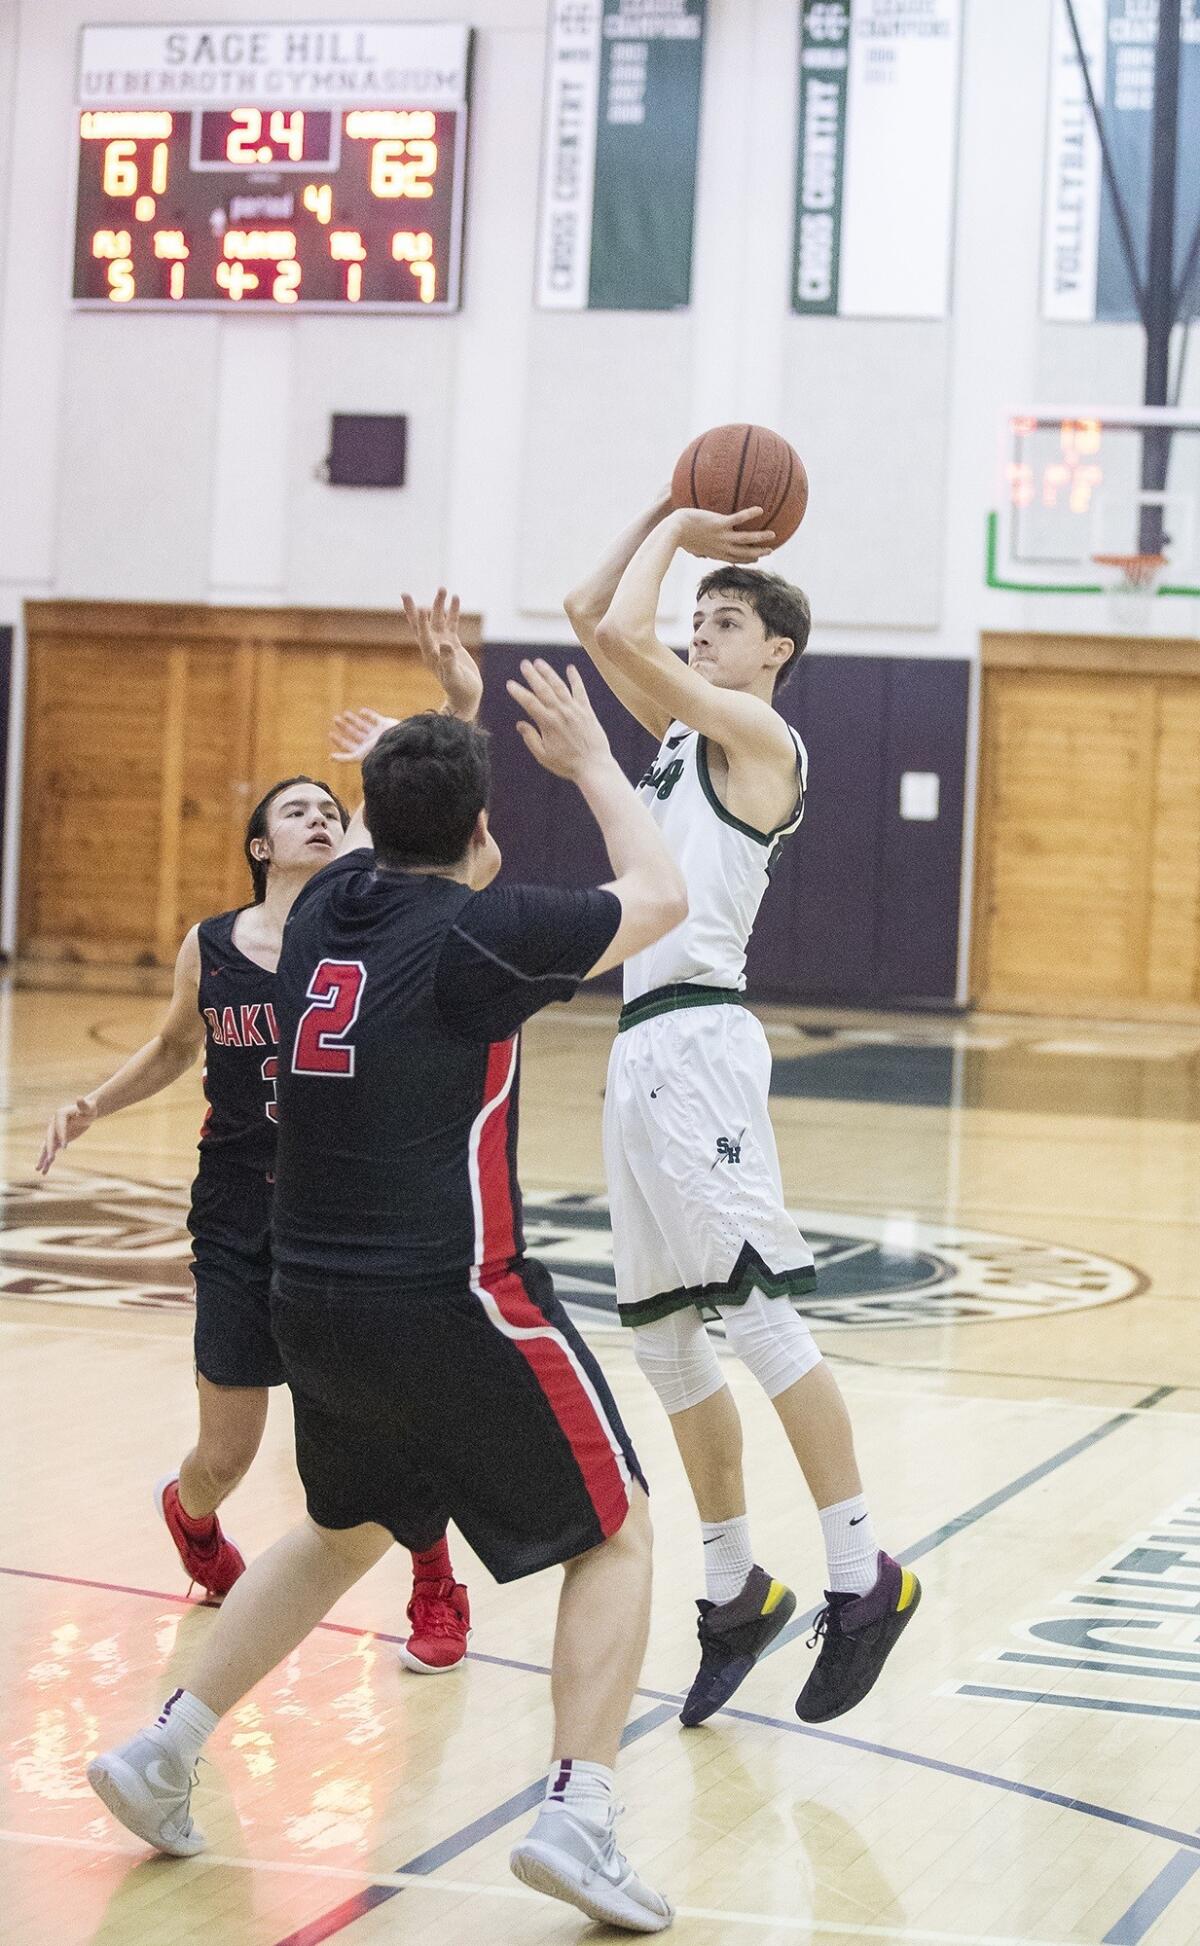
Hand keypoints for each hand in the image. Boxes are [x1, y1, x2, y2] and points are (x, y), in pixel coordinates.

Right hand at [37, 1096, 96, 1174]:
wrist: (86, 1113)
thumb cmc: (89, 1109)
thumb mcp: (88, 1107)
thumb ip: (83, 1104)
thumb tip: (79, 1098)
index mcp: (59, 1115)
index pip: (59, 1127)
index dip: (62, 1136)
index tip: (65, 1147)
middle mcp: (53, 1124)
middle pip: (50, 1138)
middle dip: (50, 1149)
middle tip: (52, 1159)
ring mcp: (54, 1133)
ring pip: (47, 1147)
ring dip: (43, 1158)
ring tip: (38, 1169)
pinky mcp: (57, 1141)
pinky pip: (51, 1151)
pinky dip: (47, 1161)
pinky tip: (44, 1171)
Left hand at [330, 706, 398, 762]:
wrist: (397, 743)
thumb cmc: (378, 752)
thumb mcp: (358, 756)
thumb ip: (344, 758)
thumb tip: (329, 758)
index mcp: (364, 751)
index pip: (349, 746)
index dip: (339, 740)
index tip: (331, 733)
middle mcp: (370, 742)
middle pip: (354, 734)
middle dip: (345, 727)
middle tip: (335, 719)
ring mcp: (378, 733)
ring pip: (363, 726)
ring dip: (354, 720)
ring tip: (345, 714)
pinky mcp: (385, 724)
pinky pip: (375, 718)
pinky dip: (368, 714)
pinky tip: (361, 711)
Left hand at [402, 588, 482, 721]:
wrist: (466, 696)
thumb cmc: (460, 689)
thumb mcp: (454, 677)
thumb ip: (449, 661)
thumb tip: (445, 644)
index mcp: (430, 655)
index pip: (422, 635)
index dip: (420, 622)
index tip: (420, 608)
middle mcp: (433, 646)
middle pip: (420, 624)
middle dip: (413, 609)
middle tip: (404, 593)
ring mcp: (443, 643)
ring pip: (438, 619)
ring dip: (439, 605)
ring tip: (443, 589)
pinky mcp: (453, 643)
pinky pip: (452, 623)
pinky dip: (453, 611)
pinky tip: (456, 598)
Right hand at [506, 660, 612, 781]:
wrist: (594, 766)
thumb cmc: (567, 764)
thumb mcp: (543, 756)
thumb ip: (531, 738)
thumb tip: (520, 724)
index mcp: (548, 723)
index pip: (529, 702)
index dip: (519, 692)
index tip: (510, 684)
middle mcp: (561, 712)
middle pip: (543, 689)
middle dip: (532, 675)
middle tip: (524, 664)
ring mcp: (575, 710)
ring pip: (559, 686)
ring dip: (549, 673)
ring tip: (539, 662)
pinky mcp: (587, 711)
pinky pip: (580, 691)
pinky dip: (575, 678)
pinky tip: (570, 668)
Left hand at [671, 506, 775, 562]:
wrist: (674, 529)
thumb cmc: (679, 537)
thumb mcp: (691, 547)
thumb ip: (698, 550)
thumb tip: (697, 553)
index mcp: (716, 553)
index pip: (734, 559)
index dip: (747, 560)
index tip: (757, 560)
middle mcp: (721, 547)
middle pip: (743, 553)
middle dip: (758, 553)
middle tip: (770, 551)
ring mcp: (721, 536)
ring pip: (745, 539)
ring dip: (760, 538)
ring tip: (773, 535)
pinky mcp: (719, 524)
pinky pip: (737, 519)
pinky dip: (749, 515)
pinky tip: (760, 509)